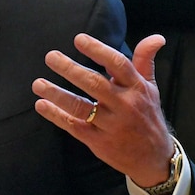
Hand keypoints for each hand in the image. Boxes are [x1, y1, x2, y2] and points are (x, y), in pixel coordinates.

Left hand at [31, 33, 173, 187]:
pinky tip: (41, 105)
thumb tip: (156, 37)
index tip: (78, 39)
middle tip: (50, 57)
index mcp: (136, 88)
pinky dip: (56, 116)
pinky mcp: (98, 141)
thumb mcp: (150, 88)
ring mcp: (110, 125)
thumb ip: (145, 61)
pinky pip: (74, 126)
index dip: (98, 50)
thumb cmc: (147, 115)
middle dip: (70, 70)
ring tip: (37, 84)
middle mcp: (124, 105)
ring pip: (81, 107)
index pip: (118, 64)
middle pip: (95, 84)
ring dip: (57, 94)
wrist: (153, 158)